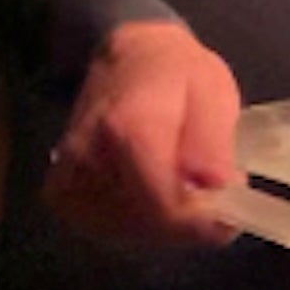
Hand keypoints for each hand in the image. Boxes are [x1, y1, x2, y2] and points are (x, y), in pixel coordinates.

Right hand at [44, 19, 242, 246]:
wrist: (128, 55)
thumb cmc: (178, 72)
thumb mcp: (213, 94)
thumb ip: (214, 147)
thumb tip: (220, 194)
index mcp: (129, 128)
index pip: (162, 205)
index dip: (199, 221)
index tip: (228, 214)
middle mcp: (89, 158)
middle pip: (145, 225)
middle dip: (185, 223)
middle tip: (208, 194)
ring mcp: (69, 179)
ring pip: (128, 234)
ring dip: (163, 225)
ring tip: (182, 189)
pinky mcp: (62, 193)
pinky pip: (108, 229)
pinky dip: (138, 222)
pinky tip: (154, 195)